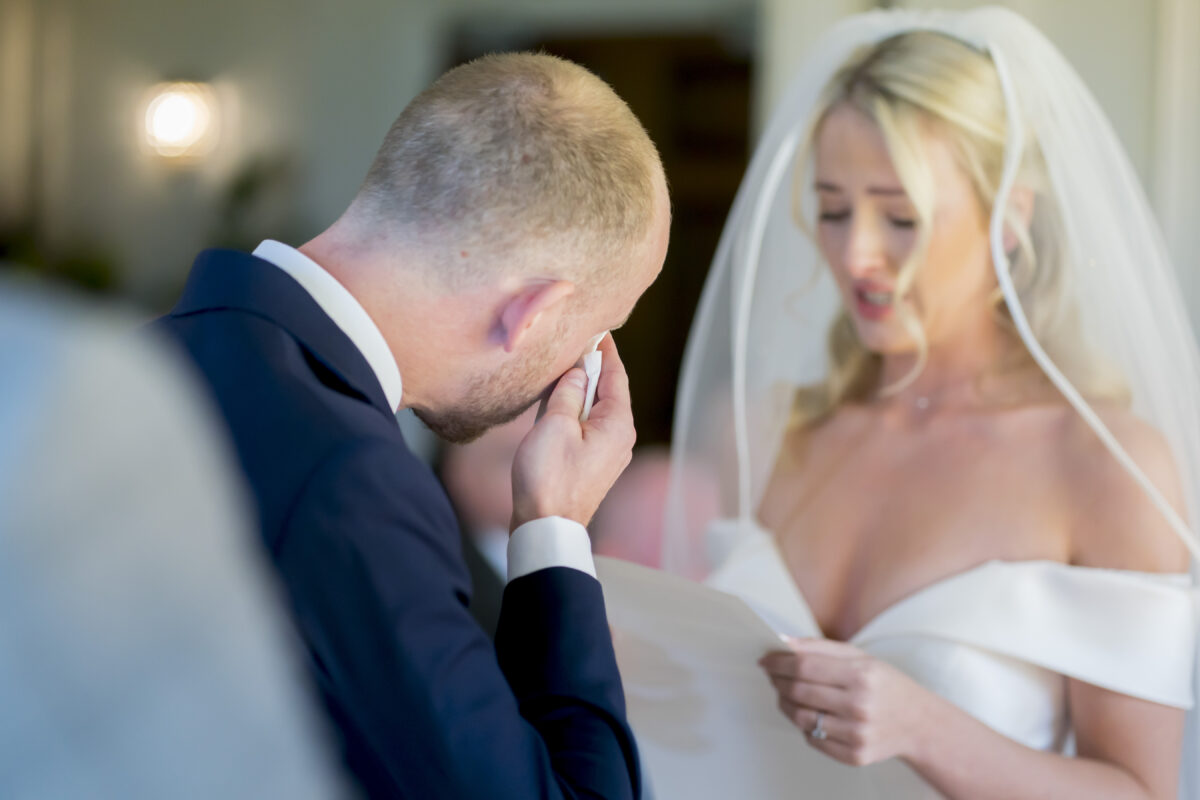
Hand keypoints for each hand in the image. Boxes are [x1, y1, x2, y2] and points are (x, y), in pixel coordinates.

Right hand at [510, 334, 634, 528]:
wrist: (546, 526)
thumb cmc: (549, 477)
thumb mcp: (556, 424)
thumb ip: (569, 392)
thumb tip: (579, 371)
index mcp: (618, 423)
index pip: (615, 374)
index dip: (604, 349)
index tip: (594, 326)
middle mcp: (620, 436)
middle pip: (607, 390)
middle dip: (590, 367)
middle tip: (572, 341)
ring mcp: (608, 452)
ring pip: (595, 408)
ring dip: (580, 389)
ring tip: (562, 366)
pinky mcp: (593, 463)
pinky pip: (587, 426)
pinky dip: (574, 409)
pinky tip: (557, 402)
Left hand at [759, 638, 930, 766]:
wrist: (919, 723)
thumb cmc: (885, 685)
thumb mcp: (860, 656)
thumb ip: (819, 647)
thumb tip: (782, 641)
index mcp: (862, 675)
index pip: (804, 666)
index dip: (778, 662)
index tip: (765, 659)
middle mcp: (860, 706)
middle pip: (799, 692)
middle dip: (777, 681)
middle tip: (772, 675)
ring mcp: (857, 734)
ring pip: (801, 718)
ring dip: (785, 704)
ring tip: (786, 694)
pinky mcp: (855, 756)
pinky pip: (813, 739)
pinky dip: (804, 725)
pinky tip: (810, 713)